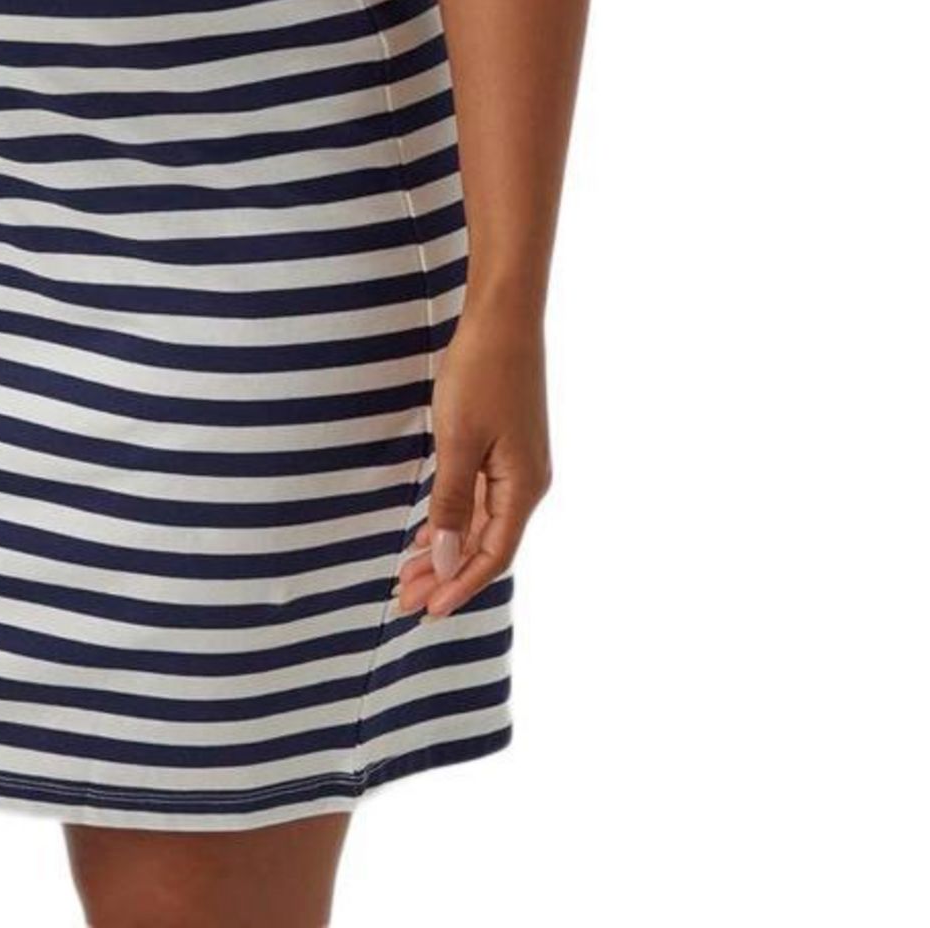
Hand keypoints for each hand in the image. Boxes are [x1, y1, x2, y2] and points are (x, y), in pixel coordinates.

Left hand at [394, 305, 551, 619]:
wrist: (503, 317)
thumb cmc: (481, 373)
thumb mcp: (458, 440)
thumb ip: (453, 503)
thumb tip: (448, 560)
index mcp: (524, 488)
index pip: (492, 556)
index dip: (459, 587)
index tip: (425, 612)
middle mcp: (527, 483)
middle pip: (485, 545)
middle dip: (445, 575)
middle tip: (403, 600)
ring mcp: (518, 465)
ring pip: (480, 523)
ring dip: (445, 550)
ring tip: (408, 574)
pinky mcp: (505, 447)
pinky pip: (479, 498)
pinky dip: (452, 518)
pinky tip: (427, 532)